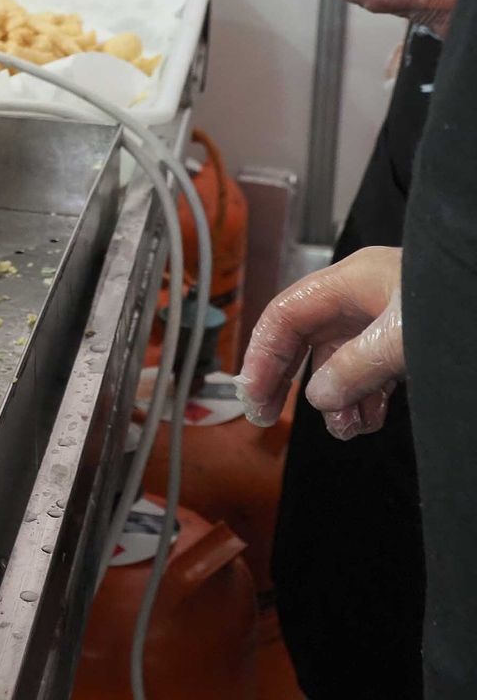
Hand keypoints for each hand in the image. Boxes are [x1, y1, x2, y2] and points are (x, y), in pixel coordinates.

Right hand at [234, 247, 404, 440]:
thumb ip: (353, 368)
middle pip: (307, 339)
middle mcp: (362, 296)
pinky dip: (365, 398)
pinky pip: (371, 370)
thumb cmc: (459, 305)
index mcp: (350, 280)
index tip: (253, 398)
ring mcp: (386, 317)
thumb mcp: (402, 339)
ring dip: (336, 398)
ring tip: (347, 429)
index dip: (262, 355)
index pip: (285, 315)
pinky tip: (371, 420)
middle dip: (294, 381)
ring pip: (340, 360)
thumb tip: (319, 398)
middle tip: (271, 418)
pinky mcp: (409, 341)